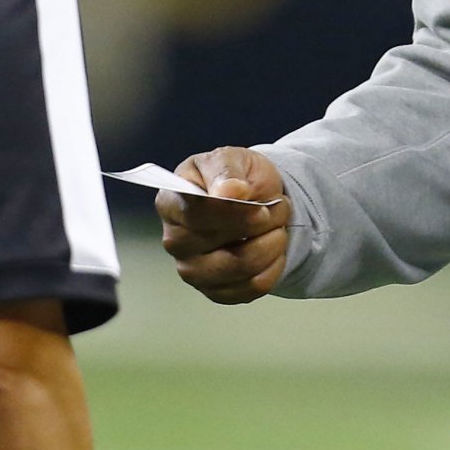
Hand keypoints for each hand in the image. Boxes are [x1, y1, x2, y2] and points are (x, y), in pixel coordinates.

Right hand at [157, 147, 292, 302]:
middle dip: (262, 224)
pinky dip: (274, 266)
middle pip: (219, 244)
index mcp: (170, 203)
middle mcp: (175, 241)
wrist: (255, 200)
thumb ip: (226, 171)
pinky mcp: (215, 291)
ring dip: (272, 244)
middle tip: (278, 207)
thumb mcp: (232, 158)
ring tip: (277, 226)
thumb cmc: (236, 177)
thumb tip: (229, 191)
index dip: (233, 213)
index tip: (261, 207)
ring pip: (241, 267)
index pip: (195, 214)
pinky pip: (253, 287)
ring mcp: (192, 270)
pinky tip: (273, 249)